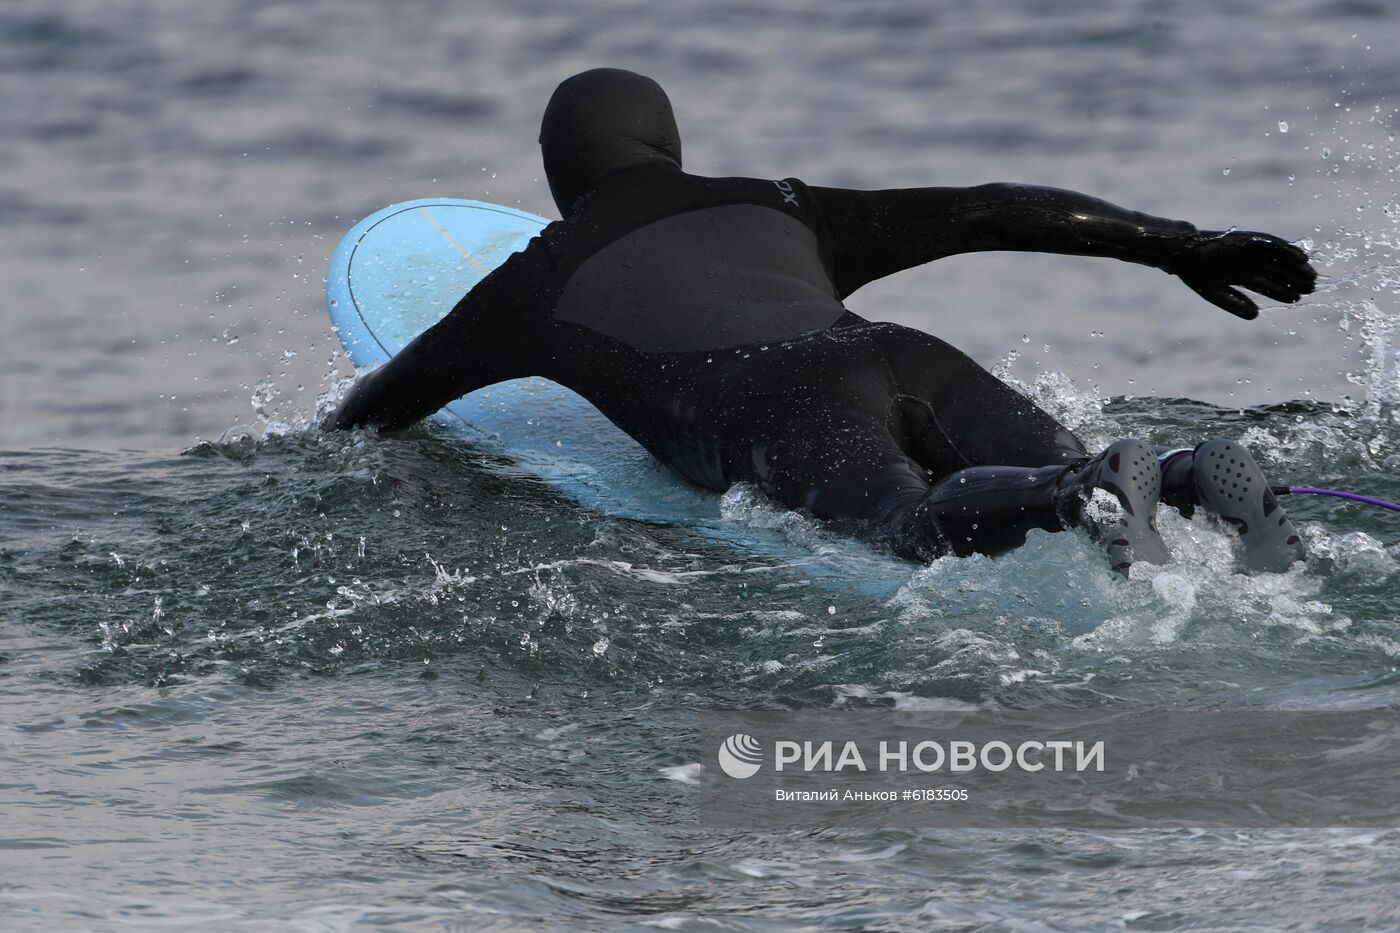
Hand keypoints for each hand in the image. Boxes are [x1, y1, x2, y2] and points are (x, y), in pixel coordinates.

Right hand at [1169, 230, 1317, 319]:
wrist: (1184, 254)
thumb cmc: (1195, 274)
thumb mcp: (1215, 293)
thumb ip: (1234, 304)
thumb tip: (1256, 315)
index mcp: (1241, 275)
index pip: (1266, 285)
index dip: (1282, 292)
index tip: (1297, 299)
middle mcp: (1249, 262)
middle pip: (1277, 272)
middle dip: (1293, 280)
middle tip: (1311, 288)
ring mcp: (1251, 250)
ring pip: (1279, 259)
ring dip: (1296, 267)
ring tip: (1311, 277)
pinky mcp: (1251, 240)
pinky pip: (1274, 244)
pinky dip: (1288, 251)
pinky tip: (1302, 259)